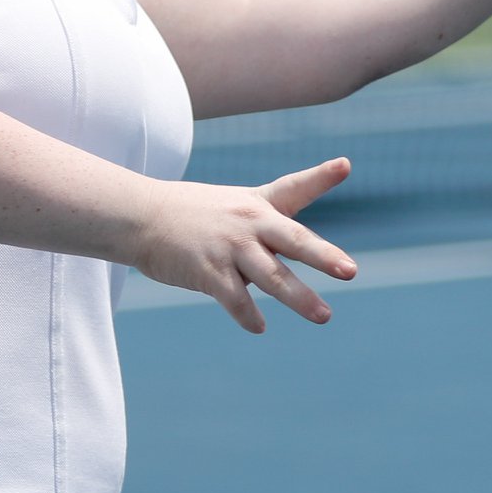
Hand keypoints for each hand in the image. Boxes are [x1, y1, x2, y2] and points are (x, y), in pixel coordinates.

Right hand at [127, 158, 357, 331]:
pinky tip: (259, 327)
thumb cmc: (194, 215)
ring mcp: (229, 248)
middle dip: (323, 256)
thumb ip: (268, 231)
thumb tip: (290, 266)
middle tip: (350, 271)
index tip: (344, 165)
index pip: (294, 188)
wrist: (141, 217)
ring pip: (271, 277)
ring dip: (299, 298)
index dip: (321, 176)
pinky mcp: (207, 271)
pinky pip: (235, 299)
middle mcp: (248, 223)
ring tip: (324, 315)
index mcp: (259, 205)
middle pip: (294, 240)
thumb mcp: (234, 207)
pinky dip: (248, 315)